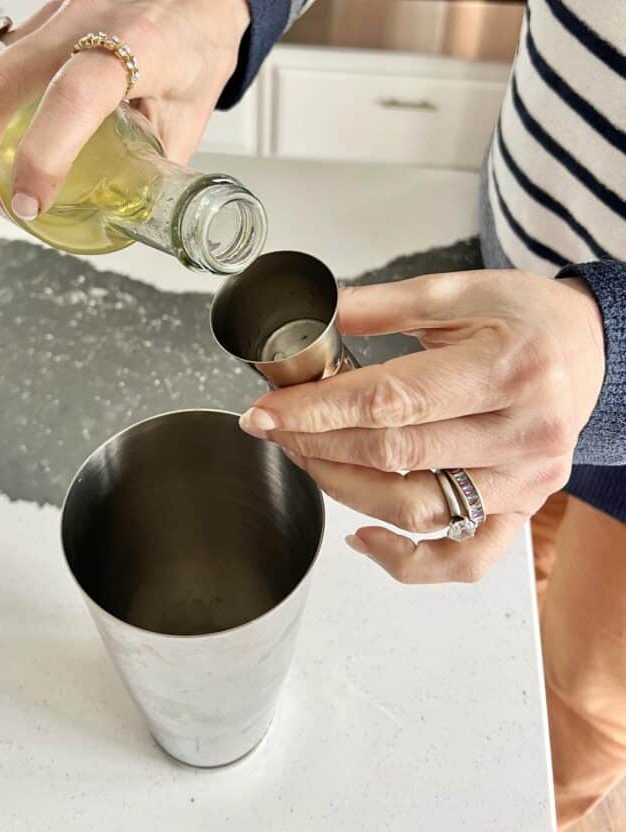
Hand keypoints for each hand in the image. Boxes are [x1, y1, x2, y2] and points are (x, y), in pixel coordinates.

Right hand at [0, 0, 249, 223]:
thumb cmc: (195, 52)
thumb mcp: (188, 120)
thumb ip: (152, 170)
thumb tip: (119, 223)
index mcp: (137, 45)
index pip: (75, 97)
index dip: (44, 157)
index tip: (30, 205)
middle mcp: (84, 22)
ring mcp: (49, 18)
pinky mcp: (28, 24)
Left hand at [239, 270, 605, 583]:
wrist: (589, 350)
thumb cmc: (527, 317)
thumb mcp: (459, 291)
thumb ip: (382, 305)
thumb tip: (312, 316)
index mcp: (506, 369)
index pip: (393, 401)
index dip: (318, 411)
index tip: (265, 412)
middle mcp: (522, 434)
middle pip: (395, 455)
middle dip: (317, 444)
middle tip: (275, 427)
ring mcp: (524, 481)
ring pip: (416, 509)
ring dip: (345, 490)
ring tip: (308, 458)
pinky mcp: (522, 510)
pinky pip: (463, 559)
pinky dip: (406, 562)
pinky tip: (361, 534)